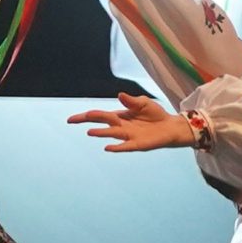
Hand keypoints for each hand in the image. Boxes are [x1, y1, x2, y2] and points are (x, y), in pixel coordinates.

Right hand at [68, 93, 197, 153]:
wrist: (170, 126)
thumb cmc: (155, 114)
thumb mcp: (143, 103)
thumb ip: (131, 101)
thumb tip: (120, 95)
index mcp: (120, 116)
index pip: (100, 115)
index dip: (86, 116)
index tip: (71, 119)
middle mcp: (120, 127)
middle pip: (101, 122)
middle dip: (88, 120)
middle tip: (74, 121)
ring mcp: (128, 136)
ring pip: (111, 134)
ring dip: (101, 133)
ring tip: (90, 132)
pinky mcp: (137, 144)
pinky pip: (125, 146)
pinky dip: (116, 147)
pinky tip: (107, 147)